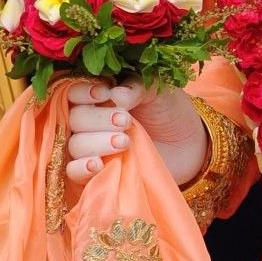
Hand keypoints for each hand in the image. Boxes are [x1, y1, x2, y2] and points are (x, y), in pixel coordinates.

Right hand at [65, 81, 207, 186]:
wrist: (188, 145)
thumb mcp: (156, 91)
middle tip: (125, 121)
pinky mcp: (95, 173)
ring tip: (124, 142)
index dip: (83, 93)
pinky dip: (81, 168)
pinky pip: (74, 172)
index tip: (105, 94)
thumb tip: (115, 96)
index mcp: (97, 97)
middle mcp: (89, 121)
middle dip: (98, 120)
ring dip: (96, 143)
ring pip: (75, 145)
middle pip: (74, 119)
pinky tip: (97, 165)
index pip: (73, 93)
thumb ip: (136, 87)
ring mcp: (90, 148)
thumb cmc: (167, 111)